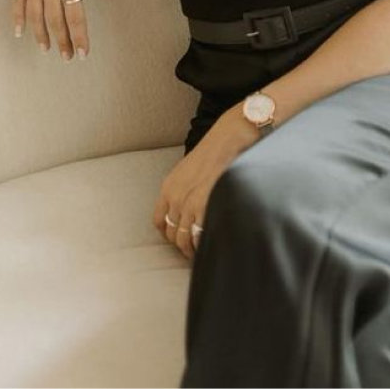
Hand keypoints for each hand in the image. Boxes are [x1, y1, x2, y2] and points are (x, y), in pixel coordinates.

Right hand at [10, 0, 117, 58]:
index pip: (76, 15)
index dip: (80, 36)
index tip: (83, 53)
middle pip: (56, 20)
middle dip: (63, 41)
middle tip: (67, 57)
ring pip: (36, 15)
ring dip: (41, 34)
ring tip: (46, 49)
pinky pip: (18, 1)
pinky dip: (18, 18)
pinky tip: (20, 32)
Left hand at [153, 106, 255, 259]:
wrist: (229, 137)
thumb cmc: (214, 152)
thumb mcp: (188, 171)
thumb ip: (183, 191)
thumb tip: (188, 211)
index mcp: (168, 188)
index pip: (160, 223)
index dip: (171, 234)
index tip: (182, 238)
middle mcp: (175, 198)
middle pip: (173, 235)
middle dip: (184, 245)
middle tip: (197, 250)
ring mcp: (189, 204)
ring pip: (184, 240)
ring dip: (194, 249)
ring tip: (205, 251)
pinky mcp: (205, 206)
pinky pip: (199, 237)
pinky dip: (204, 244)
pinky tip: (213, 242)